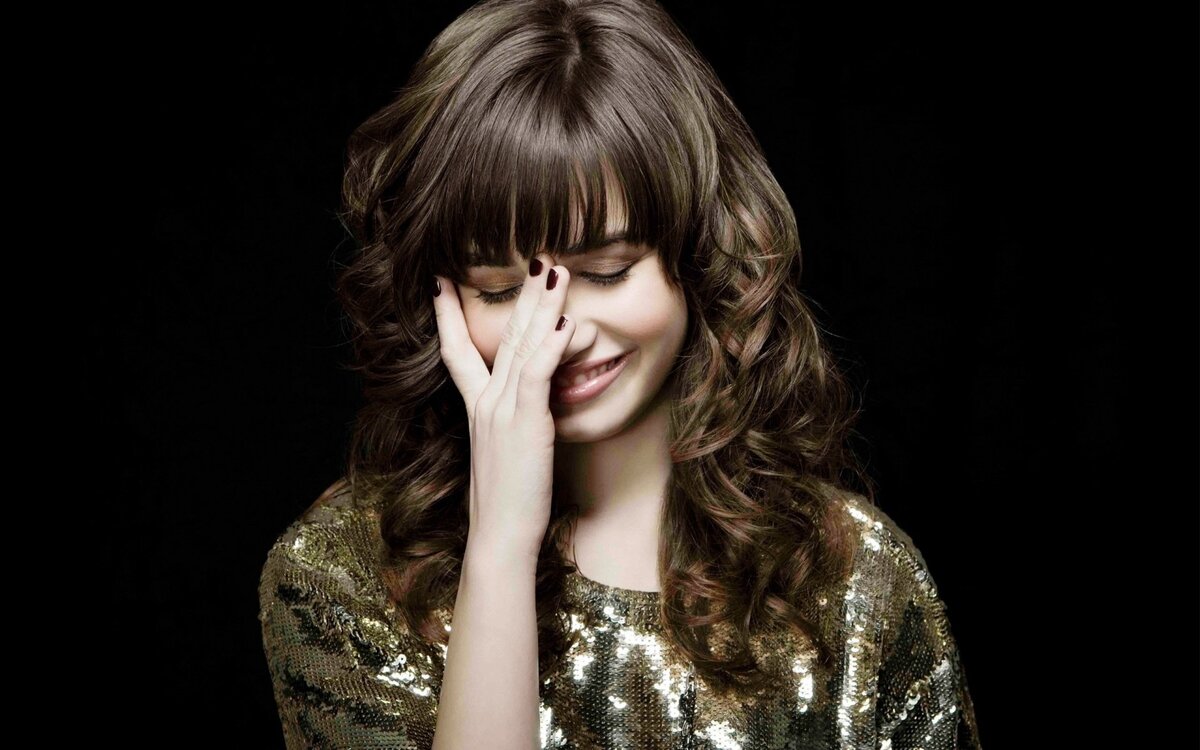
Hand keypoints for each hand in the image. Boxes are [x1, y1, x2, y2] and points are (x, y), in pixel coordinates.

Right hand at [431, 254, 575, 563]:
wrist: (499, 536)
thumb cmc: (509, 503)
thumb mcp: (509, 453)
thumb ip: (517, 423)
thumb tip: (534, 409)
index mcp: (478, 409)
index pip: (457, 351)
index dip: (448, 315)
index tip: (440, 281)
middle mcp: (486, 402)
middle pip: (502, 336)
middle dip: (519, 294)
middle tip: (534, 257)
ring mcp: (502, 410)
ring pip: (522, 346)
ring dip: (541, 304)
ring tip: (554, 269)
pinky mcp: (524, 423)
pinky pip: (537, 375)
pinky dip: (551, 346)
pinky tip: (565, 321)